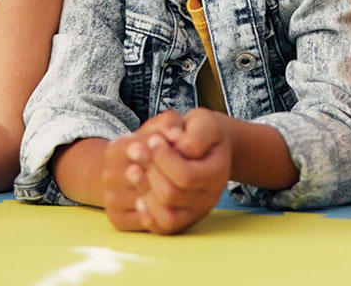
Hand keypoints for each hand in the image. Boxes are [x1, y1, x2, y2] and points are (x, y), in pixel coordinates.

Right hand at [101, 111, 185, 231]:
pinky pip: (143, 222)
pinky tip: (174, 205)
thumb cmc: (148, 147)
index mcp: (115, 148)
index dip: (166, 150)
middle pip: (144, 177)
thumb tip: (178, 134)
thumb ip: (168, 124)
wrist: (123, 172)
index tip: (185, 150)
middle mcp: (108, 174)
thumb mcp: (157, 128)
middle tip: (191, 170)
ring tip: (185, 187)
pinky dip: (162, 214)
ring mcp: (111, 197)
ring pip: (147, 201)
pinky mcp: (117, 218)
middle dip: (169, 173)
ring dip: (170, 195)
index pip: (142, 149)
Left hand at [131, 108, 231, 234]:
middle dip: (149, 170)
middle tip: (134, 149)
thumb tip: (175, 140)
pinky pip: (163, 228)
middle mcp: (210, 198)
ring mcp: (196, 212)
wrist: (203, 146)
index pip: (185, 175)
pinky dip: (147, 214)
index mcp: (217, 173)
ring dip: (144, 191)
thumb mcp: (202, 122)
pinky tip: (138, 194)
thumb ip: (192, 133)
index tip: (152, 138)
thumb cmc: (199, 132)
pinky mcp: (182, 220)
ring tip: (132, 169)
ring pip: (166, 215)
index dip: (162, 157)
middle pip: (171, 194)